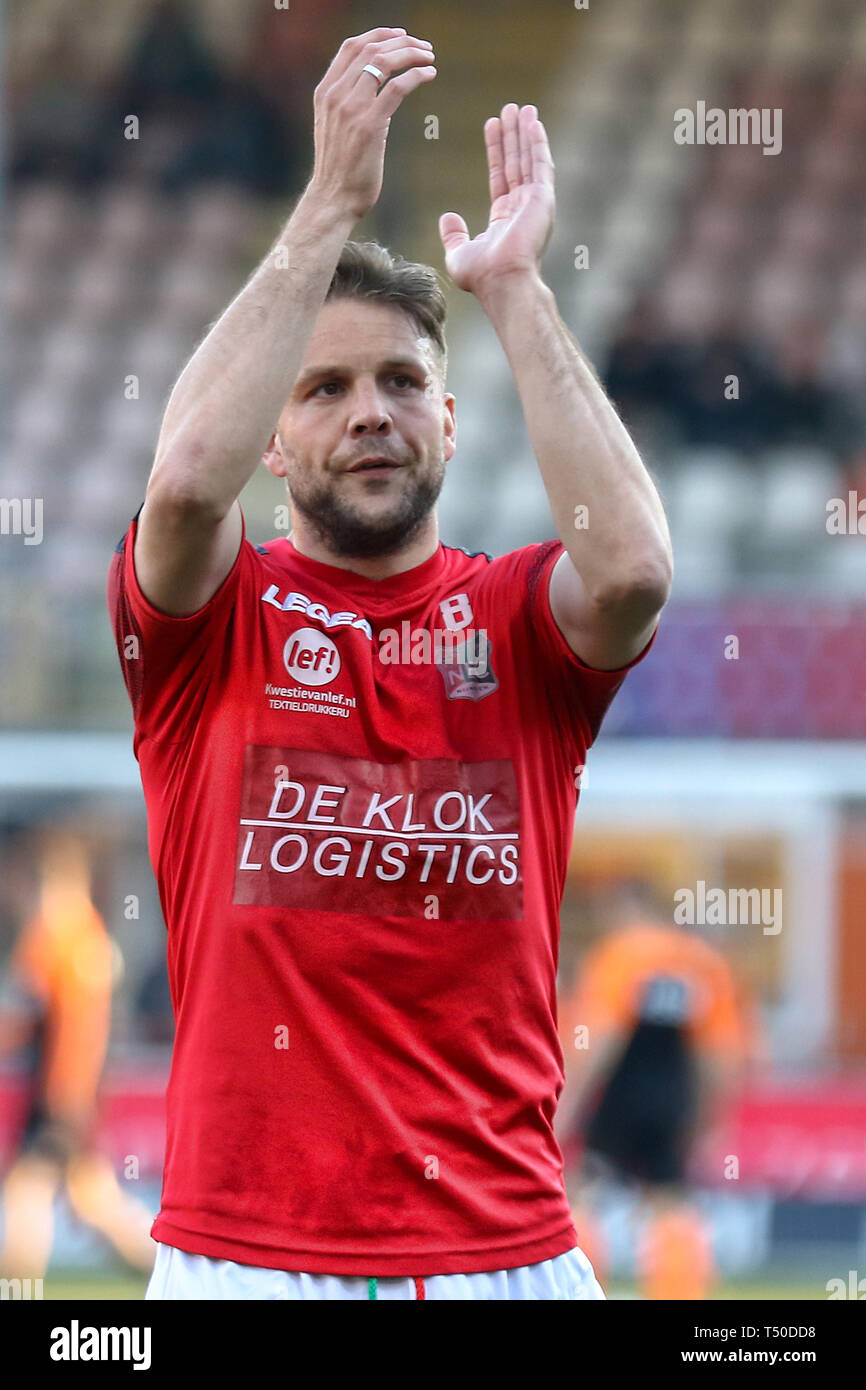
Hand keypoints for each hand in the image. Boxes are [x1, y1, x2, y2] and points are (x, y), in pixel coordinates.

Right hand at [310, 28, 436, 221]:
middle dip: (401, 42)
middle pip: (370, 49)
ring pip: (384, 62)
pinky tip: (429, 74)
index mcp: (324, 92)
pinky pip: (398, 87)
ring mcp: (351, 108)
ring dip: (411, 54)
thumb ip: (347, 103)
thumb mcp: (334, 127)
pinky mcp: (370, 125)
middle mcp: (335, 95)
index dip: (378, 35)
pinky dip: (417, 75)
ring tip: (429, 57)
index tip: (400, 35)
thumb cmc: (338, 169)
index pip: (351, 47)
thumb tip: (373, 88)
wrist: (333, 198)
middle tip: (423, 46)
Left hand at [439, 104, 554, 297]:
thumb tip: (448, 218)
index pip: (499, 176)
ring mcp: (534, 203)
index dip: (495, 150)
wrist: (500, 281)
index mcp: (505, 220)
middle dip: (512, 135)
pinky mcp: (543, 199)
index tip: (491, 126)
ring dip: (524, 133)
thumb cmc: (481, 276)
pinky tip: (533, 122)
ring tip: (520, 108)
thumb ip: (454, 234)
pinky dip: (537, 142)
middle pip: (515, 163)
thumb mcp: (458, 253)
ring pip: (528, 159)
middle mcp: (522, 209)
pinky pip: (541, 164)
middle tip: (509, 109)